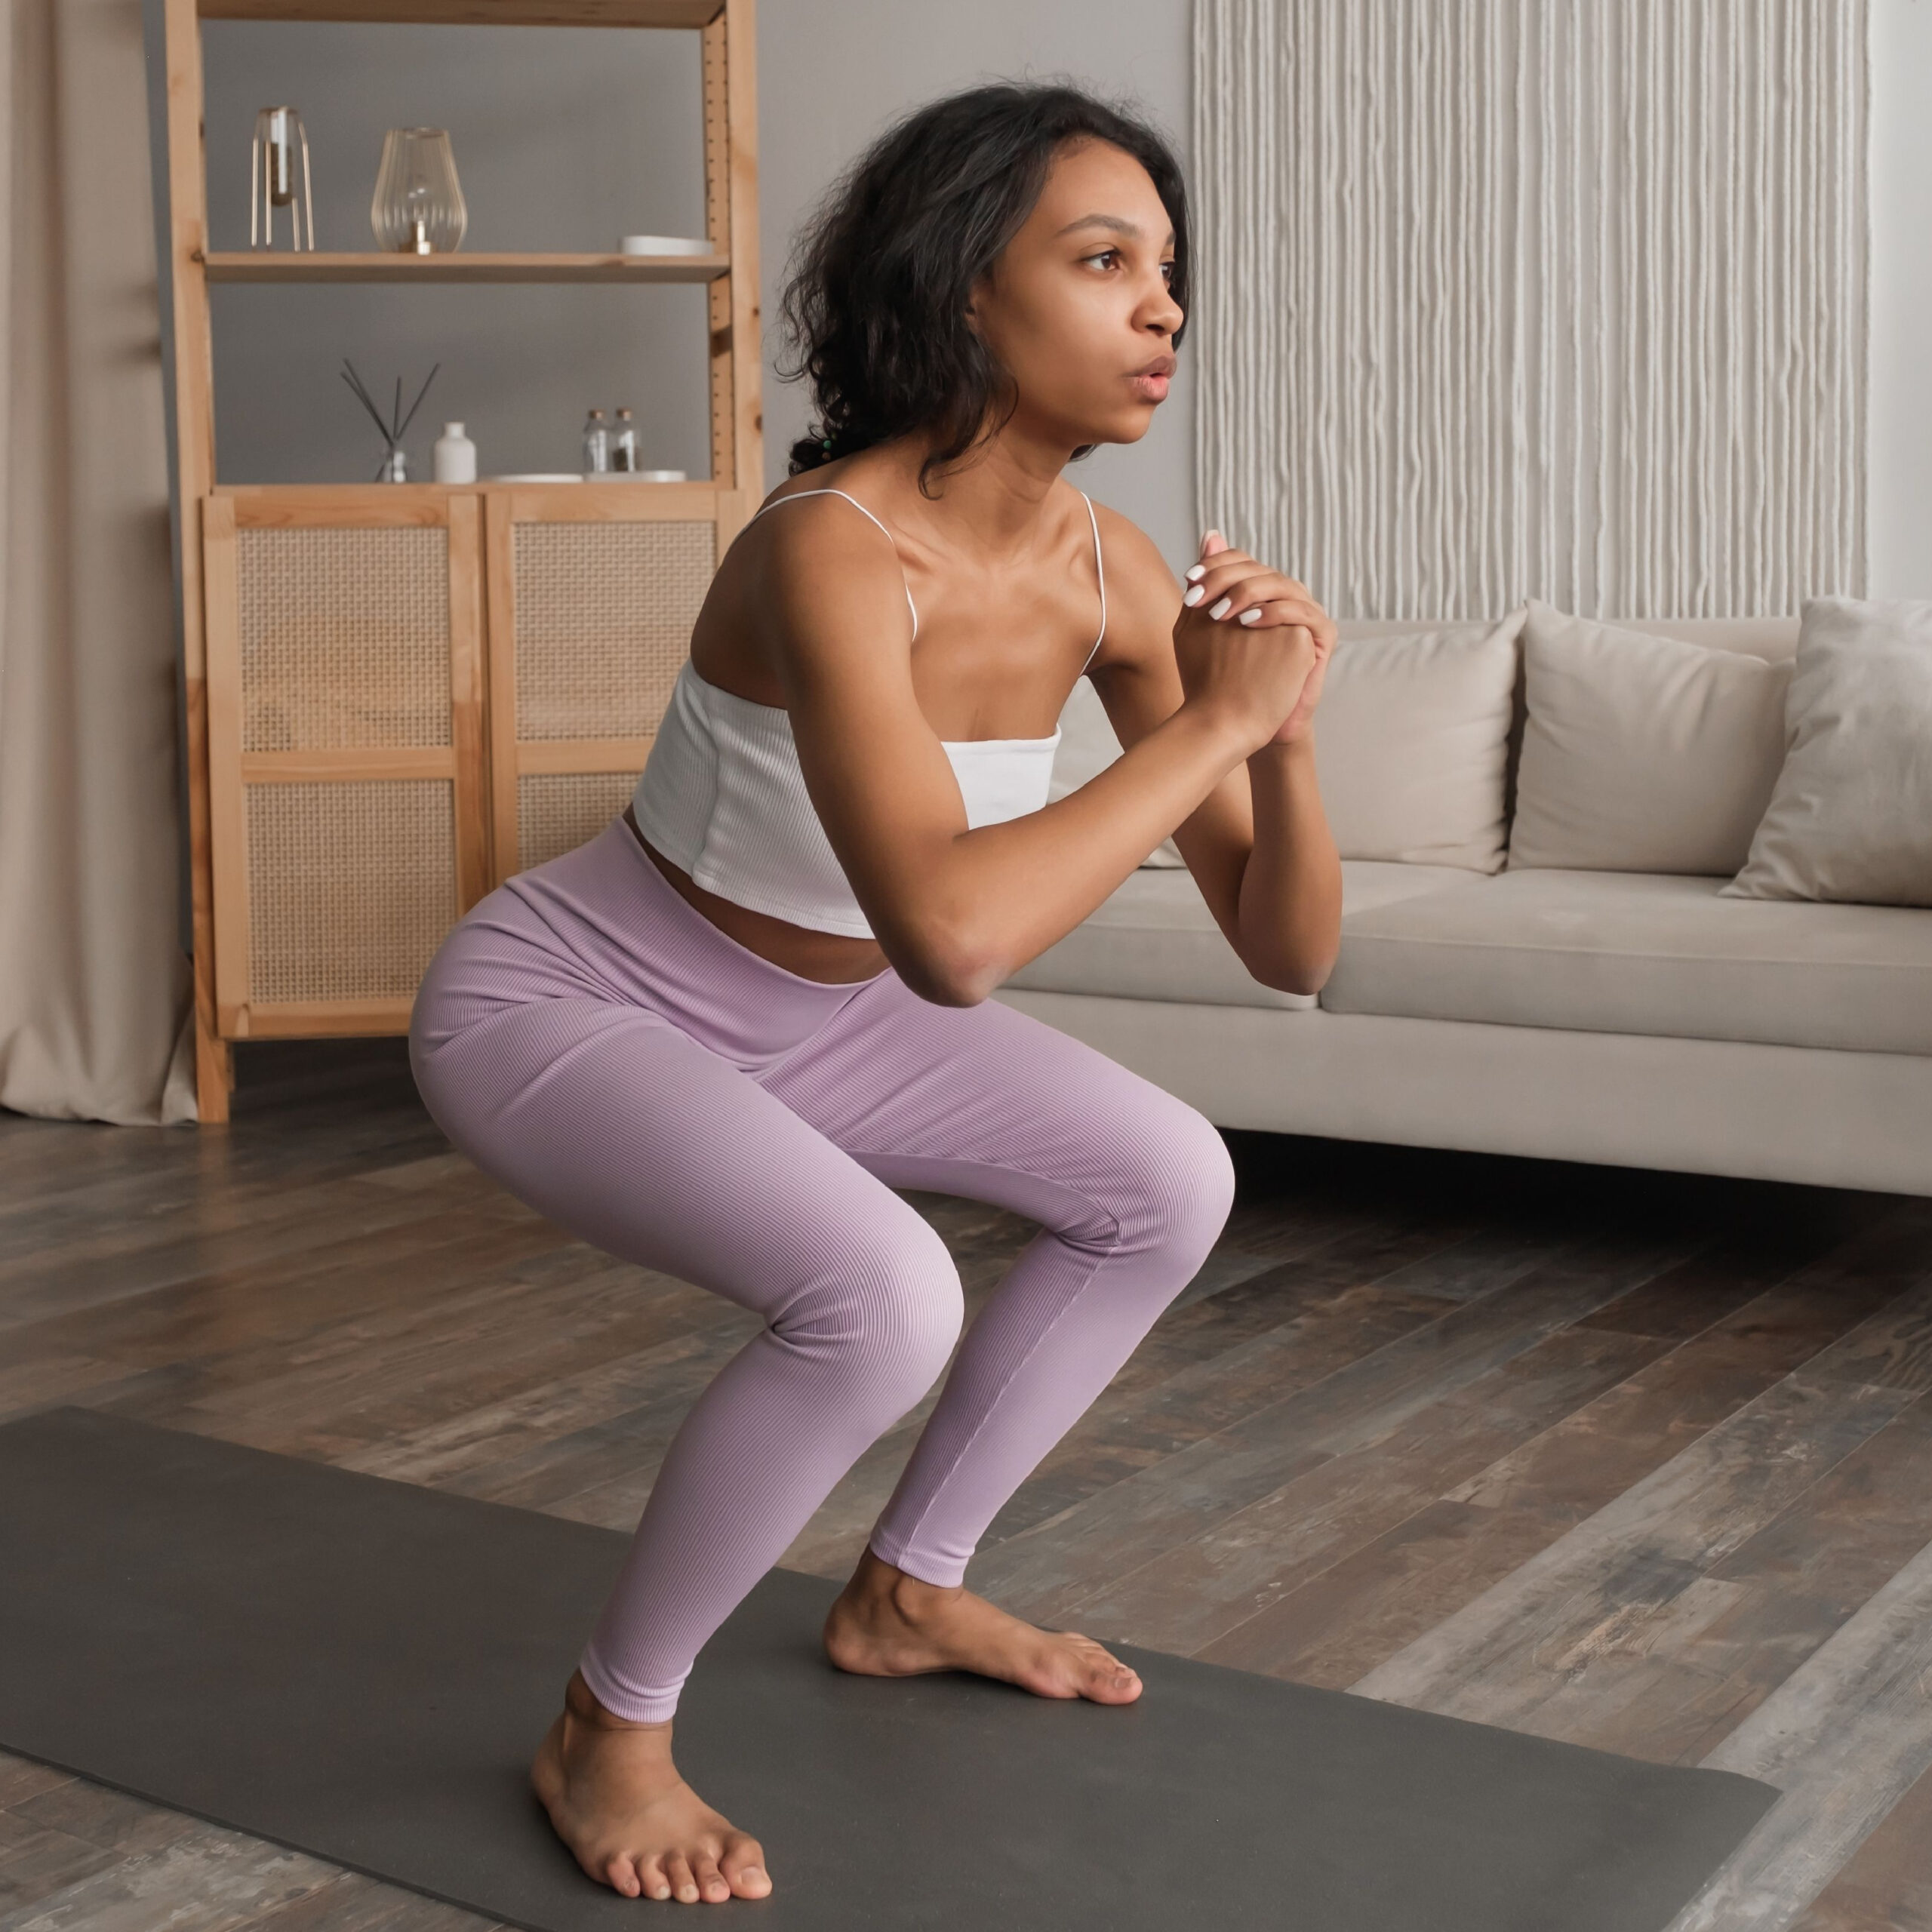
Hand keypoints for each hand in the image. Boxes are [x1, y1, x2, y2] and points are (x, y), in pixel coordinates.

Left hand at [1175, 530, 1335, 749]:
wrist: (1243, 722)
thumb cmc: (1222, 676)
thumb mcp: (1205, 627)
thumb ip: (1208, 585)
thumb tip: (1210, 535)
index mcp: (1259, 592)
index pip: (1241, 563)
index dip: (1215, 566)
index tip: (1188, 582)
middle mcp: (1284, 596)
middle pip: (1260, 570)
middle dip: (1226, 580)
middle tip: (1198, 598)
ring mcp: (1305, 613)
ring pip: (1282, 585)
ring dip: (1248, 594)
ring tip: (1219, 615)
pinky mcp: (1321, 635)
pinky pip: (1304, 612)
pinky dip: (1275, 613)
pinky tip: (1247, 623)